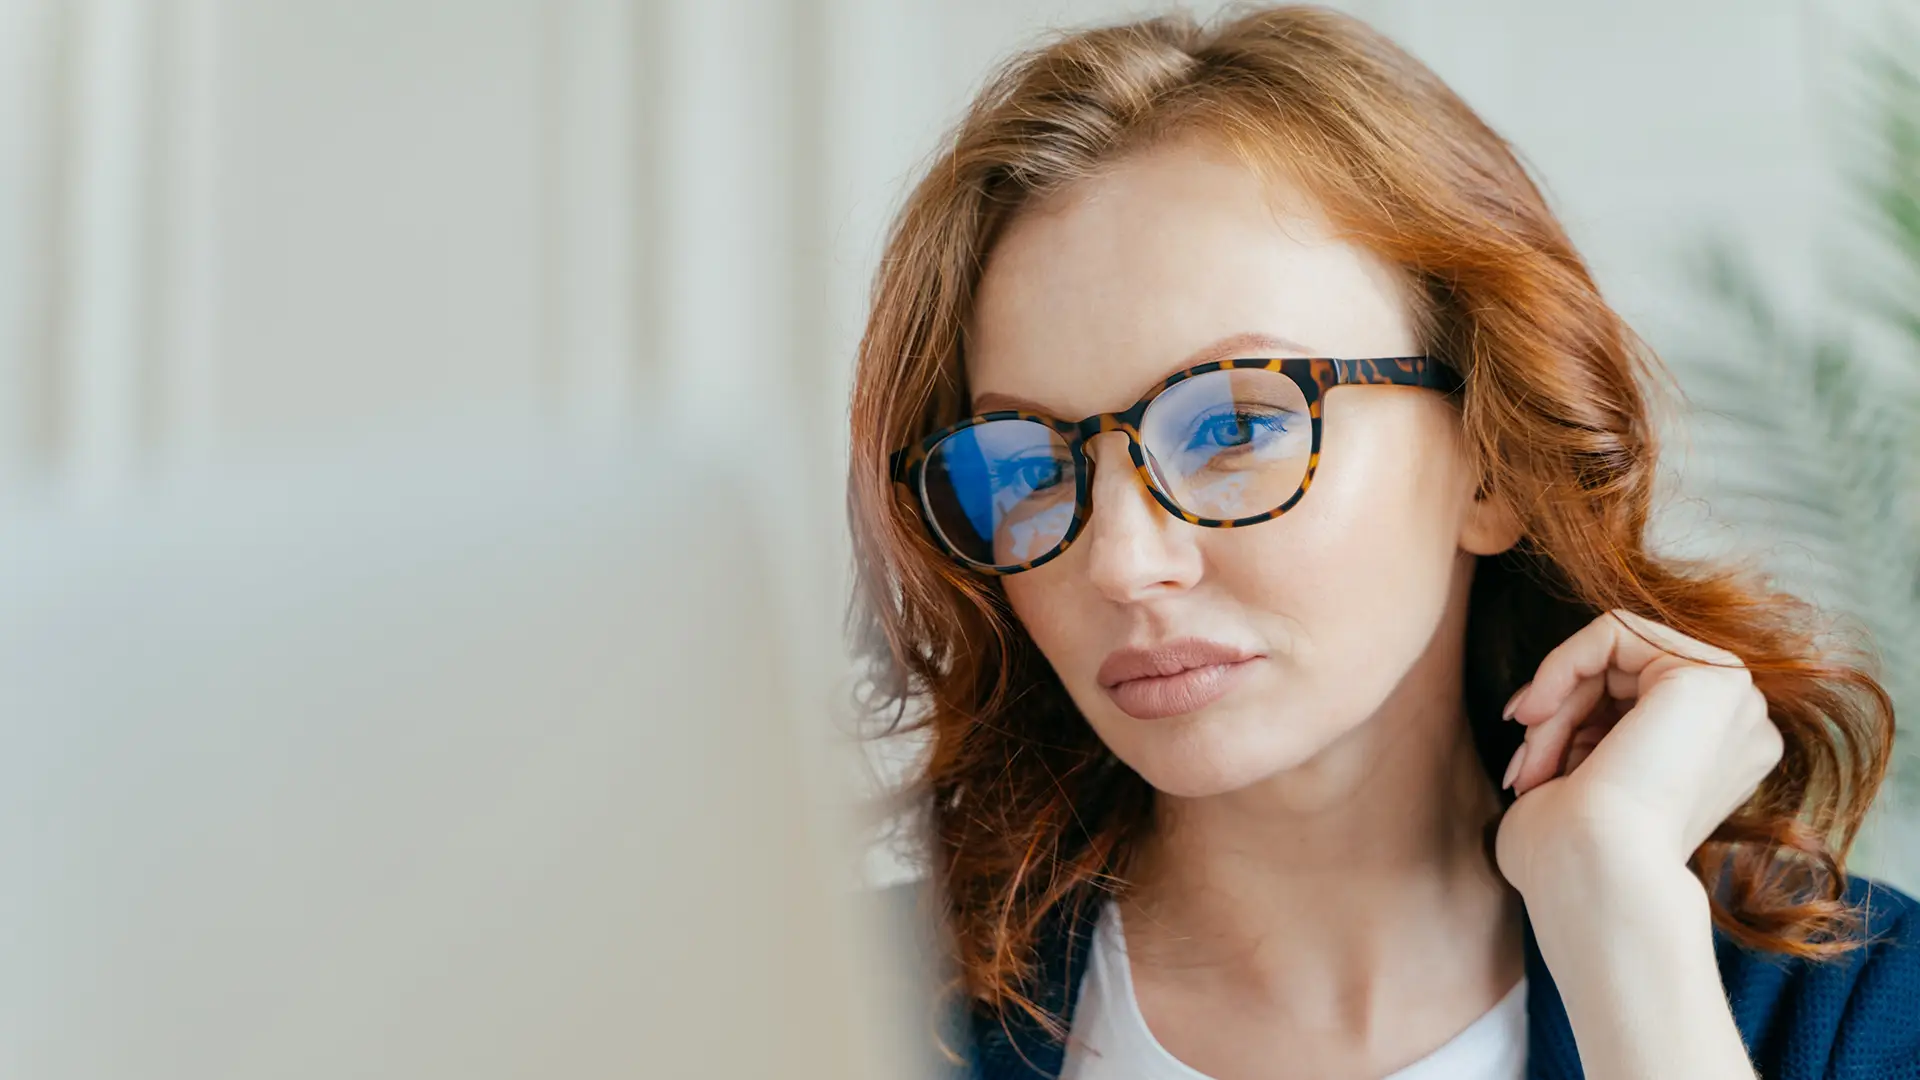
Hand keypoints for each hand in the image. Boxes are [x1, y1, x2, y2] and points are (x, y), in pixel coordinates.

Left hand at [1492, 609, 1784, 897]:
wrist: (1594, 876)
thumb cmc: (1570, 858)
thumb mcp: (1580, 783)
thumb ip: (1589, 738)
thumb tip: (1547, 706)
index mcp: (1719, 758)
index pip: (1631, 703)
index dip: (1567, 721)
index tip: (1524, 762)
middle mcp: (1740, 728)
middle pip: (1623, 676)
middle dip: (1558, 715)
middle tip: (1524, 768)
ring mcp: (1736, 700)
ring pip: (1614, 657)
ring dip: (1556, 705)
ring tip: (1532, 763)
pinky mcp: (1714, 675)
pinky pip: (1614, 631)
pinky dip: (1561, 665)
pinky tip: (1537, 713)